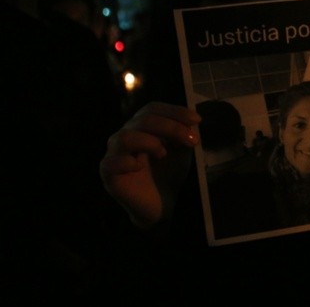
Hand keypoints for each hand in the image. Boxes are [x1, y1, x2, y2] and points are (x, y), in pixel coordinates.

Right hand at [100, 102, 199, 229]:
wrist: (162, 204)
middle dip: (171, 127)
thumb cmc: (169, 172)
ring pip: (125, 137)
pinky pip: (110, 163)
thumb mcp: (182, 150)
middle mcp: (126, 135)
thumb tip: (191, 121)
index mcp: (142, 126)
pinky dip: (125, 162)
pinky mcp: (109, 174)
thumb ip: (184, 134)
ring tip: (163, 153)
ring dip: (149, 141)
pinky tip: (139, 166)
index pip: (152, 109)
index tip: (197, 119)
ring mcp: (115, 154)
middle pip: (143, 120)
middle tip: (192, 140)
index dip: (174, 111)